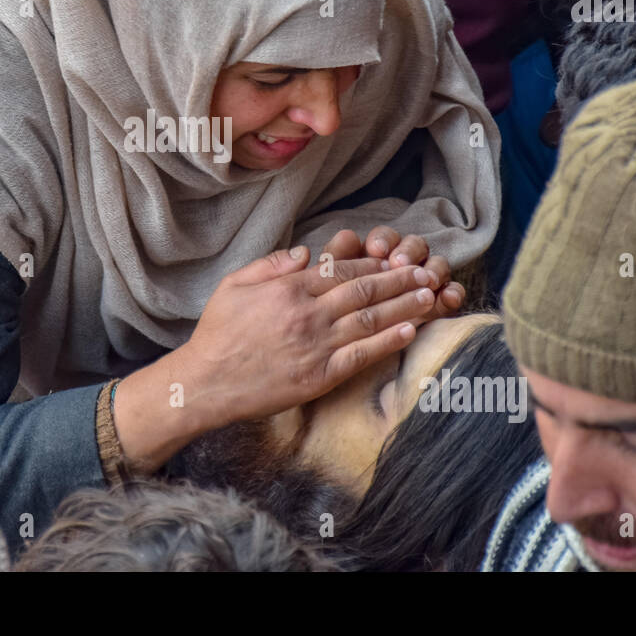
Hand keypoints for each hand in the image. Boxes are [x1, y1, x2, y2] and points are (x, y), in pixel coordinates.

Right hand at [113, 245, 439, 471]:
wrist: (206, 383)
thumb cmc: (217, 333)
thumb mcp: (234, 284)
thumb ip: (271, 264)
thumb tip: (307, 253)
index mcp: (289, 288)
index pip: (341, 270)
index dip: (372, 263)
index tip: (394, 260)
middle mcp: (308, 314)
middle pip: (364, 291)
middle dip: (400, 280)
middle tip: (427, 272)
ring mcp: (316, 345)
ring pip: (370, 320)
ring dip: (404, 306)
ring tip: (429, 296)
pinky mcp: (320, 375)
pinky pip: (362, 355)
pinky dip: (388, 341)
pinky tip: (409, 331)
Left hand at [322, 227, 465, 318]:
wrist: (353, 345)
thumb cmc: (340, 310)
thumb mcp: (331, 288)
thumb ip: (336, 261)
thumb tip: (347, 236)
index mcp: (379, 253)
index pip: (385, 237)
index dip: (382, 240)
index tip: (375, 249)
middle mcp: (405, 262)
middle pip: (415, 246)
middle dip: (409, 252)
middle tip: (401, 263)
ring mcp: (425, 281)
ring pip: (437, 265)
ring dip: (434, 270)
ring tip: (428, 280)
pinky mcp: (440, 302)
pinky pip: (452, 293)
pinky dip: (453, 293)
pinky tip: (450, 298)